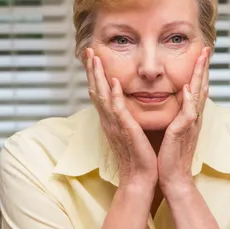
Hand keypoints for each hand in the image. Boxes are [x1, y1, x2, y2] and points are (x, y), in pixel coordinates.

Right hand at [85, 48, 156, 190]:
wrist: (141, 178)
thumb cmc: (139, 157)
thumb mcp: (131, 133)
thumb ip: (126, 119)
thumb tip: (126, 107)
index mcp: (112, 121)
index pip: (100, 93)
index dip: (95, 75)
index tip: (93, 57)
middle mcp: (109, 121)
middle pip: (95, 90)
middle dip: (91, 70)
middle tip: (88, 50)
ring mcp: (115, 125)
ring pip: (102, 96)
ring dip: (97, 76)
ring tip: (94, 58)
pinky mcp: (125, 130)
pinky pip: (117, 110)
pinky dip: (114, 95)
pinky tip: (113, 81)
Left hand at [157, 47, 209, 192]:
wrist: (174, 177)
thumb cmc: (171, 156)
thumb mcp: (175, 131)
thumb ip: (178, 116)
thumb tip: (177, 103)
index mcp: (190, 117)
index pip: (196, 89)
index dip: (199, 72)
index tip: (200, 55)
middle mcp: (194, 118)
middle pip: (202, 87)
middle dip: (204, 68)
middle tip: (206, 50)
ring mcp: (191, 124)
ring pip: (198, 96)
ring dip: (200, 77)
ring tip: (202, 60)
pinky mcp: (183, 132)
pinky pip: (188, 114)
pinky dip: (190, 100)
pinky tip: (187, 88)